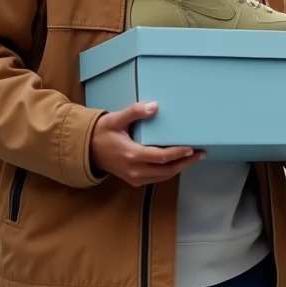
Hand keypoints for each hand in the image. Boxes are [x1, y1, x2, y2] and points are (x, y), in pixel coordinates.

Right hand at [89, 102, 203, 186]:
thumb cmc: (100, 133)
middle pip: (167, 170)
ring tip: (194, 157)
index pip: (161, 157)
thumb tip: (155, 106)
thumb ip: (134, 112)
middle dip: (186, 162)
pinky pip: (156, 178)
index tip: (193, 147)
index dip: (179, 153)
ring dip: (180, 168)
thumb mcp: (115, 119)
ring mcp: (134, 177)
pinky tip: (178, 163)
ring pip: (163, 176)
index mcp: (132, 154)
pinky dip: (169, 171)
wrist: (84, 151)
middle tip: (201, 153)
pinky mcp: (133, 180)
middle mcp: (135, 170)